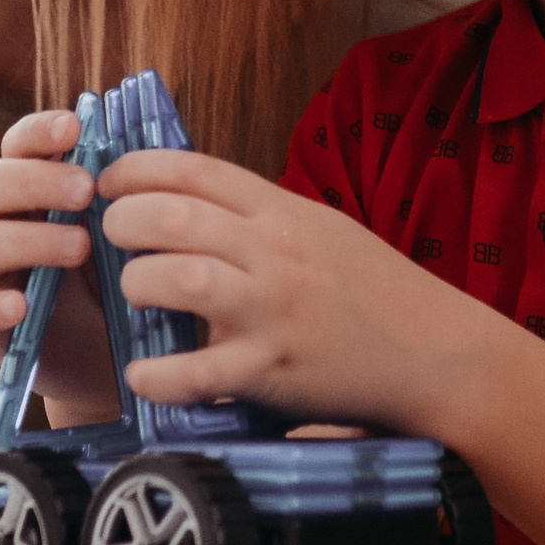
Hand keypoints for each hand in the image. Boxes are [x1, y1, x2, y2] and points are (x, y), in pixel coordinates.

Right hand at [0, 109, 118, 424]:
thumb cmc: (125, 277)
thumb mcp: (133, 230)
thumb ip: (132, 190)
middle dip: (32, 181)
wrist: (125, 356)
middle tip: (85, 191)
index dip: (36, 131)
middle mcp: (3, 227)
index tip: (74, 128)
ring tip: (80, 248)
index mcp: (35, 194)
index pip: (17, 147)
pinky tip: (20, 305)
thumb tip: (155, 144)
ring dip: (25, 239)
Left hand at [93, 148, 483, 428]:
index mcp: (284, 212)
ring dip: (139, 285)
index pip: (197, 169)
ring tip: (133, 296)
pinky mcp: (275, 369)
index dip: (138, 169)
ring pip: (182, 280)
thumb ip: (262, 217)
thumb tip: (191, 203)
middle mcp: (276, 253)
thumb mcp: (322, 230)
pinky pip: (202, 372)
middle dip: (123, 222)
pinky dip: (161, 374)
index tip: (108, 182)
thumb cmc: (374, 290)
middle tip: (110, 237)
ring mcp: (275, 310)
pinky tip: (141, 376)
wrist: (435, 350)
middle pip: (175, 218)